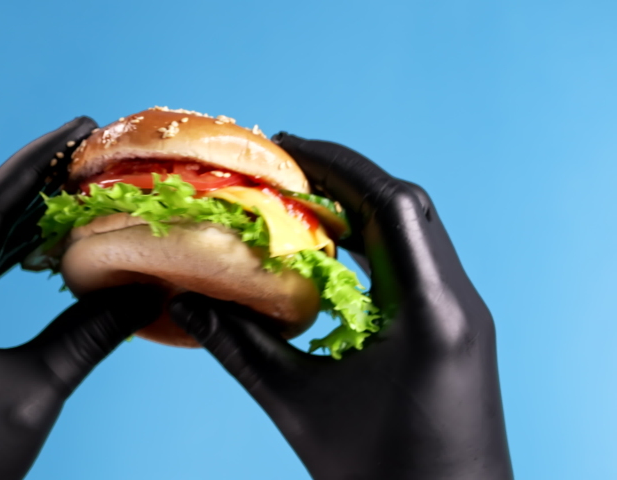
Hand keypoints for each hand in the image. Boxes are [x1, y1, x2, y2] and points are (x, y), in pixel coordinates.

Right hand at [170, 133, 512, 478]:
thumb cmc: (380, 476)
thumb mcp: (300, 408)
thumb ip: (239, 348)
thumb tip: (184, 302)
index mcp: (430, 312)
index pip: (392, 204)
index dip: (338, 165)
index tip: (287, 147)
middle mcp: (458, 302)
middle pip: (407, 208)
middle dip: (346, 177)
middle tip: (287, 166)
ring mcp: (462, 315)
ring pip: (415, 233)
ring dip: (362, 207)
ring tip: (304, 199)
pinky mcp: (455, 330)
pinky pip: (415, 263)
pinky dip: (373, 243)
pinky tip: (332, 253)